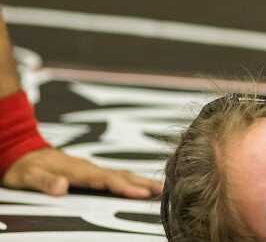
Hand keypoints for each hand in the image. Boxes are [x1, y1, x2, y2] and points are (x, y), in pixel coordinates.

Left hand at [2, 147, 162, 198]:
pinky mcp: (90, 171)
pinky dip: (131, 180)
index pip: (106, 180)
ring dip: (141, 181)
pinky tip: (139, 184)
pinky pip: (115, 176)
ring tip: (161, 188)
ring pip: (121, 174)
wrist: (20, 150)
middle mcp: (88, 167)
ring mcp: (90, 168)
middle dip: (143, 183)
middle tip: (165, 190)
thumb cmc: (24, 167)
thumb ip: (45, 181)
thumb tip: (63, 187)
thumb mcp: (28, 176)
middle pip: (121, 175)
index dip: (125, 187)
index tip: (143, 194)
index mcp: (77, 170)